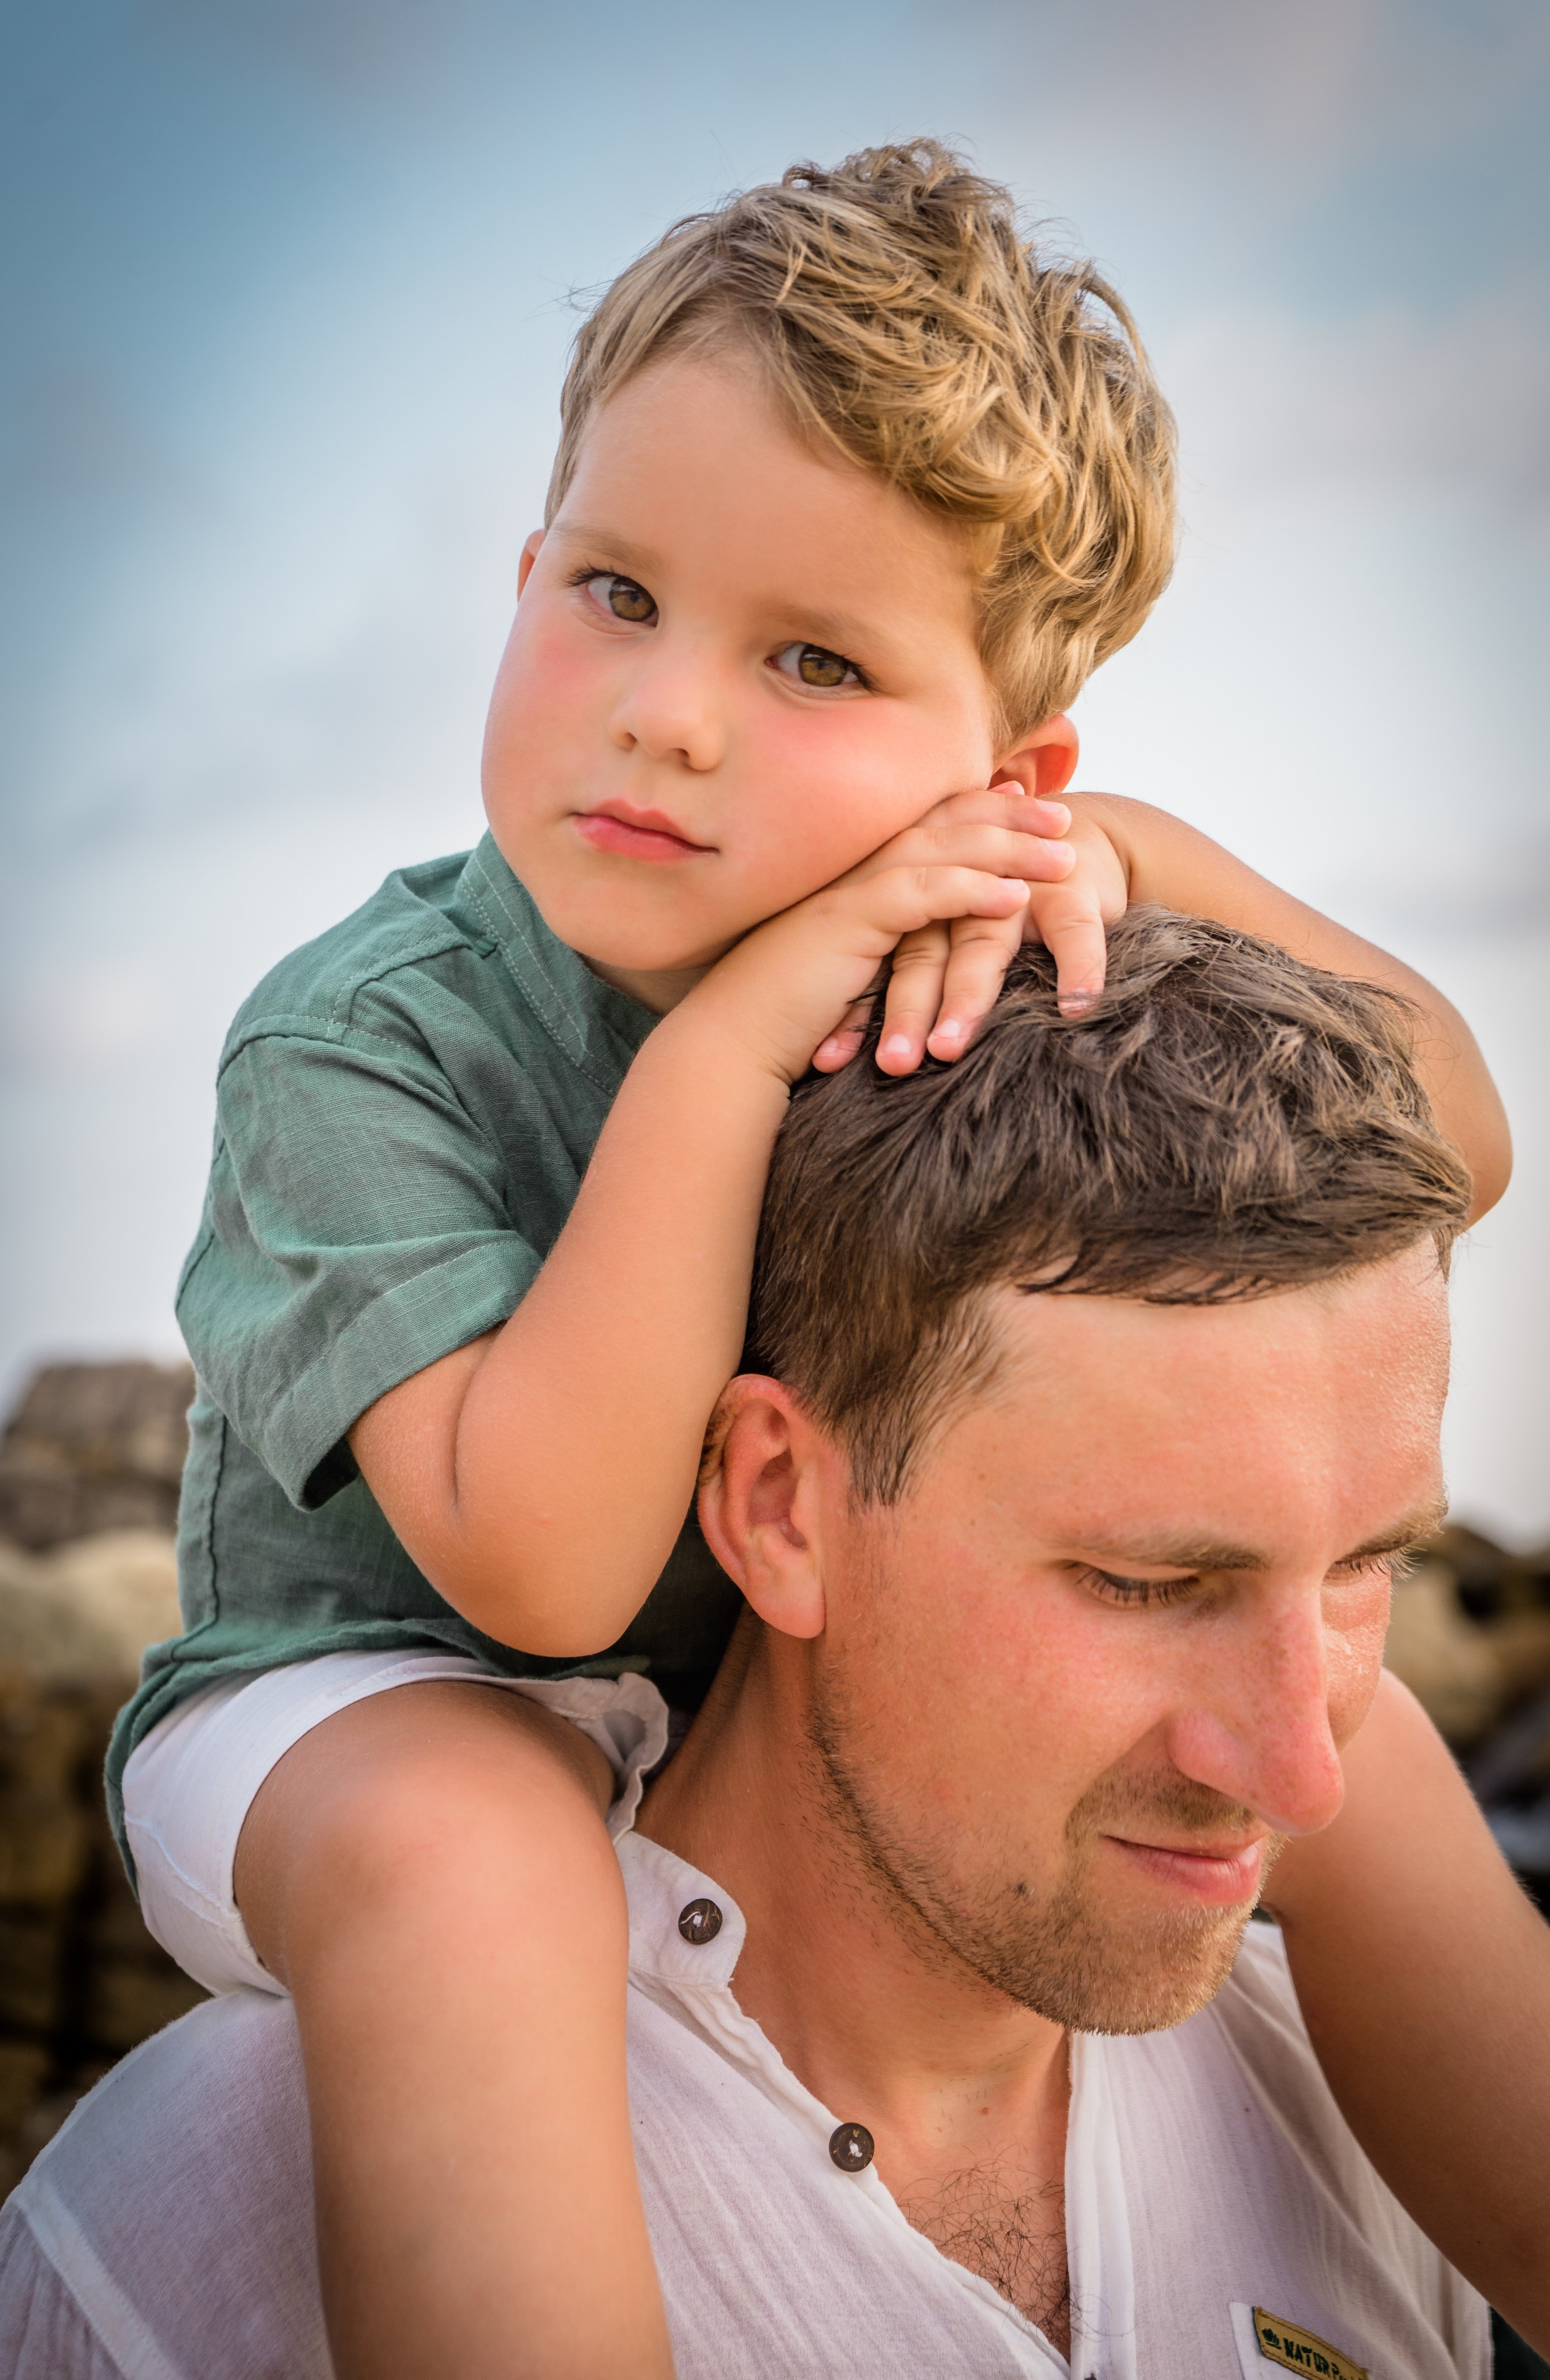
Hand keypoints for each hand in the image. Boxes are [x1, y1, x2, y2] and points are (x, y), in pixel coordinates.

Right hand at [681, 784, 1075, 1087]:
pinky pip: (921, 896)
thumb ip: (888, 949)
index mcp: (854, 875)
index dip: (981, 808)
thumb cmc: (788, 1019)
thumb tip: (929, 955)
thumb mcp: (849, 973)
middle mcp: (852, 870)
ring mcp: (849, 890)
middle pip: (943, 822)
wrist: (734, 1042)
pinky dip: (971, 891)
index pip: (927, 823)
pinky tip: (1017, 897)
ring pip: (942, 850)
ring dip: (1008, 849)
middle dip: (1009, 813)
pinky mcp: (848, 923)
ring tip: (1064, 856)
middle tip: (1065, 814)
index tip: (1029, 803)